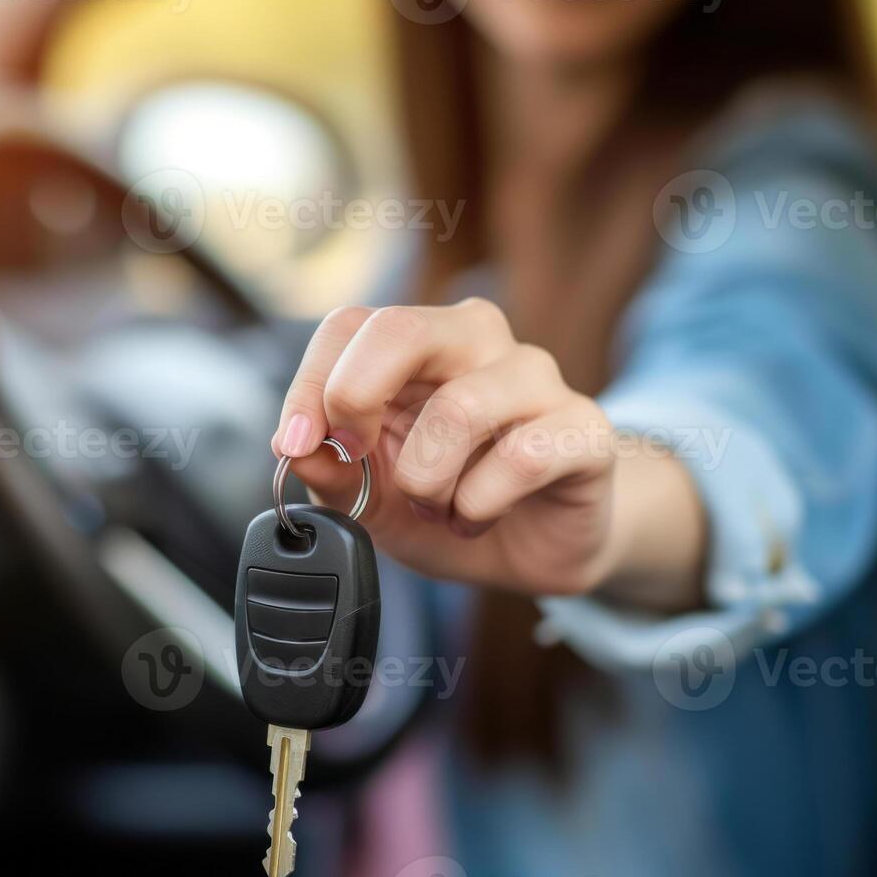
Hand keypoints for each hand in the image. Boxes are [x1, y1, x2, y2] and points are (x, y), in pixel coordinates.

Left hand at [271, 300, 705, 606]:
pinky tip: (476, 518)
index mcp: (419, 344)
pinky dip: (478, 505)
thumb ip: (329, 469)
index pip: (351, 325)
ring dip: (428, 481)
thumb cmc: (451, 502)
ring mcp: (536, 380)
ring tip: (434, 508)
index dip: (311, 385)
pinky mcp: (583, 429)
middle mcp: (478, 343)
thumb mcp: (371, 497)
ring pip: (460, 408)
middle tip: (357, 459)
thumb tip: (294, 446)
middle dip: (357, 401)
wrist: (531, 551)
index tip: (294, 444)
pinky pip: (521, 458)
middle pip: (403, 330)